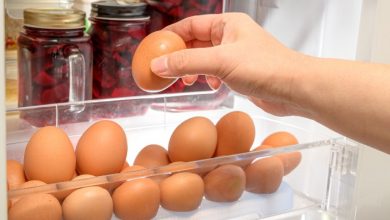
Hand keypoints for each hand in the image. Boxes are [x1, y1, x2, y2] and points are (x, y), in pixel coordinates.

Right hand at [150, 13, 307, 116]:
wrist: (294, 89)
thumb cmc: (267, 67)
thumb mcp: (220, 62)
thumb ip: (187, 63)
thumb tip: (159, 64)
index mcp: (228, 24)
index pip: (191, 25)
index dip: (171, 37)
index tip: (155, 49)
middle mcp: (231, 36)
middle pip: (196, 43)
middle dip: (181, 57)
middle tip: (167, 70)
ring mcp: (236, 55)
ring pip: (204, 59)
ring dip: (193, 70)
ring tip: (188, 81)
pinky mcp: (240, 73)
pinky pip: (215, 72)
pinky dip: (207, 79)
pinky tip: (210, 87)